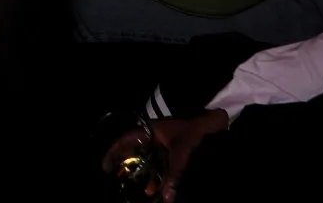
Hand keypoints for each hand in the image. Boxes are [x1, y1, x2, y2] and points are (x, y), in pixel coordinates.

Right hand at [101, 111, 228, 201]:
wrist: (217, 128)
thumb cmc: (197, 133)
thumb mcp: (182, 152)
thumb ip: (173, 174)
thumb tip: (166, 199)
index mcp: (153, 131)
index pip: (128, 139)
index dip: (114, 151)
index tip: (105, 166)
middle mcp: (157, 138)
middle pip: (135, 152)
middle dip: (126, 166)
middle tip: (115, 180)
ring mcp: (167, 147)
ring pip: (149, 162)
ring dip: (143, 175)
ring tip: (135, 190)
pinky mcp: (177, 156)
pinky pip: (162, 168)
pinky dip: (158, 179)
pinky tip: (157, 191)